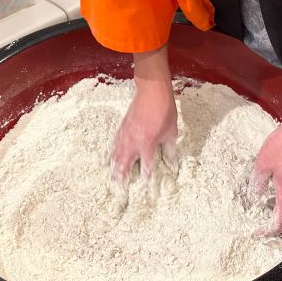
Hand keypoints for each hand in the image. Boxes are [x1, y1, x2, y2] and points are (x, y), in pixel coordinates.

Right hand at [109, 44, 177, 182]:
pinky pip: (114, 143)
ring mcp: (126, 135)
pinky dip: (111, 152)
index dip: (147, 180)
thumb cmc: (164, 111)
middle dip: (122, 178)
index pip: (147, 168)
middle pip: (125, 164)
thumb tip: (172, 163)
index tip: (147, 190)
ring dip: (114, 168)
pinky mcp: (122, 127)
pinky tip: (109, 157)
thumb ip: (170, 149)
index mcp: (148, 145)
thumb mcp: (172, 132)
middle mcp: (134, 142)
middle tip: (119, 189)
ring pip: (117, 155)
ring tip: (111, 179)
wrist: (152, 92)